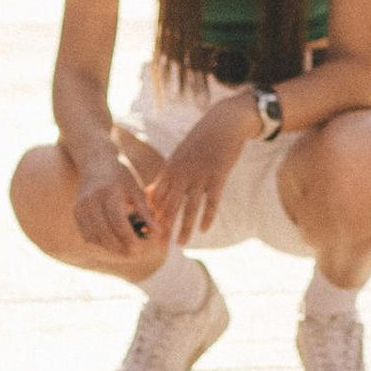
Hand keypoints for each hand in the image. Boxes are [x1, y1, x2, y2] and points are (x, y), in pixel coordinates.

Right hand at [70, 141, 156, 257]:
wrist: (96, 160)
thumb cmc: (121, 175)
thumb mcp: (136, 189)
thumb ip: (146, 211)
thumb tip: (159, 232)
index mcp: (109, 192)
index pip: (117, 223)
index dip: (128, 239)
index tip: (140, 250)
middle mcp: (91, 200)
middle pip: (104, 233)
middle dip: (119, 248)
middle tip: (133, 255)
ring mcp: (80, 206)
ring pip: (93, 237)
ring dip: (108, 248)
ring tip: (124, 251)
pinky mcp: (75, 211)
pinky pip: (86, 234)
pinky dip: (99, 243)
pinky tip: (112, 244)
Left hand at [146, 97, 260, 245]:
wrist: (223, 123)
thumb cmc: (200, 142)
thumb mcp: (179, 157)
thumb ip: (167, 177)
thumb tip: (151, 195)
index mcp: (170, 168)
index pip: (156, 197)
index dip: (151, 217)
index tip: (147, 234)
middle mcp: (182, 173)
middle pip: (169, 205)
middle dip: (163, 228)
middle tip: (159, 248)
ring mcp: (200, 175)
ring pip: (189, 207)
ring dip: (184, 227)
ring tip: (180, 244)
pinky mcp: (218, 176)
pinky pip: (211, 201)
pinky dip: (207, 216)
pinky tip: (204, 231)